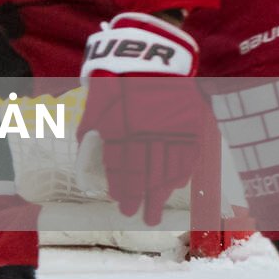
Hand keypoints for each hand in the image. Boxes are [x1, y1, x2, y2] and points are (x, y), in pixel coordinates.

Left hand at [78, 11, 204, 227]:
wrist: (149, 59)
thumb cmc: (115, 84)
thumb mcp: (96, 107)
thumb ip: (91, 135)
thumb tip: (87, 159)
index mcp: (123, 129)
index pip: (124, 168)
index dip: (124, 190)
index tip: (123, 206)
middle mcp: (150, 132)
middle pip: (148, 174)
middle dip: (144, 199)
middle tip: (143, 219)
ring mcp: (174, 128)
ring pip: (170, 168)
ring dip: (163, 192)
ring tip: (157, 209)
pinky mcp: (191, 124)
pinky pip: (188, 155)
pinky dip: (182, 172)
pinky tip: (175, 186)